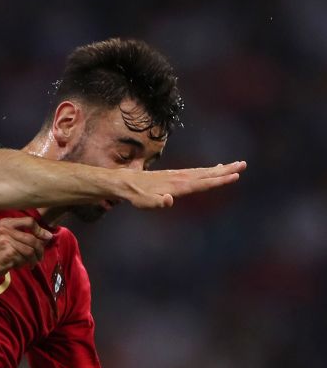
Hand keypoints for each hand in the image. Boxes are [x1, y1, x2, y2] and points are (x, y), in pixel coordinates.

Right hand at [0, 216, 51, 278]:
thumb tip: (46, 236)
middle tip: (40, 257)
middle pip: (32, 239)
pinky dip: (25, 264)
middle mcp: (5, 230)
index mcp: (5, 223)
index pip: (29, 221)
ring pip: (30, 251)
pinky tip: (19, 265)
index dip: (40, 230)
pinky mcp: (8, 254)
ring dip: (33, 259)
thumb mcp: (5, 237)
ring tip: (31, 263)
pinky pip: (24, 259)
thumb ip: (22, 234)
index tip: (46, 237)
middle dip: (40, 250)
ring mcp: (6, 241)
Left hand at [119, 161, 245, 208]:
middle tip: (243, 164)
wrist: (124, 182)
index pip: (201, 183)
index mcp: (177, 185)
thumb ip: (157, 202)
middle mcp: (179, 178)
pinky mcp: (175, 175)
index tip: (234, 176)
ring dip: (220, 169)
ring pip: (203, 171)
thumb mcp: (144, 203)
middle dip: (225, 171)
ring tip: (236, 165)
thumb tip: (169, 200)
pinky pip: (196, 172)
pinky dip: (208, 170)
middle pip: (206, 174)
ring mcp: (178, 175)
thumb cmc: (135, 195)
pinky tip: (214, 169)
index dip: (218, 180)